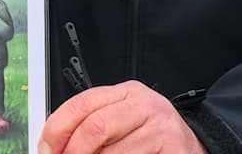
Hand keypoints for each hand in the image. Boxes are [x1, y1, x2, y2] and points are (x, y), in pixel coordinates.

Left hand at [38, 81, 205, 153]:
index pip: (82, 103)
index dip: (58, 127)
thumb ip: (91, 123)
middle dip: (73, 150)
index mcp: (126, 92)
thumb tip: (54, 141)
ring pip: (114, 152)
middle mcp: (144, 105)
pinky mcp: (173, 150)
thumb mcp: (122, 118)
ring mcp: (161, 127)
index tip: (46, 147)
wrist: (195, 145)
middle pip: (96, 126)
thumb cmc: (152, 134)